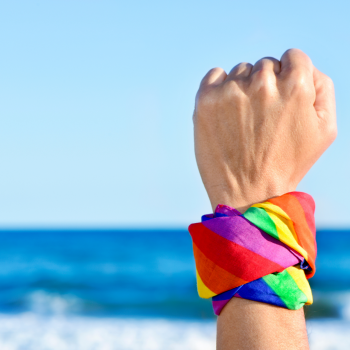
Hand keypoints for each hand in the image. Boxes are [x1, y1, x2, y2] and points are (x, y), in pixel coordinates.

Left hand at [193, 49, 336, 212]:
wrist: (247, 193)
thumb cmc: (288, 164)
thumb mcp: (325, 130)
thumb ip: (323, 88)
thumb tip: (306, 67)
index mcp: (295, 87)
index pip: (293, 57)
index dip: (290, 76)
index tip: (283, 98)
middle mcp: (262, 84)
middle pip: (266, 65)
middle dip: (268, 85)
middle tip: (263, 118)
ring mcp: (230, 91)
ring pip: (241, 71)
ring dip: (244, 89)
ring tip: (244, 122)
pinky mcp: (206, 100)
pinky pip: (215, 75)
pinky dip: (220, 86)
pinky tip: (225, 110)